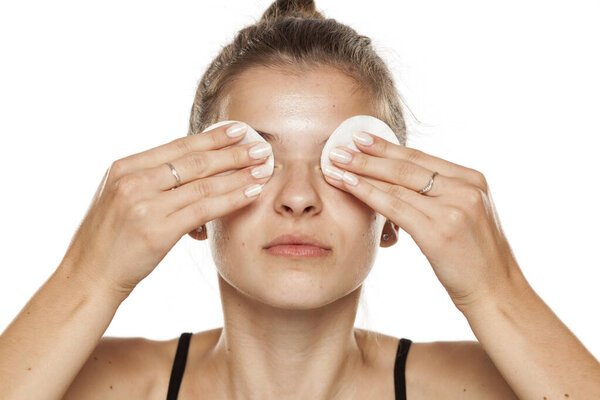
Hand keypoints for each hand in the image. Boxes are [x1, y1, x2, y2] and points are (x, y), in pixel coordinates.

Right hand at [60, 122, 272, 298]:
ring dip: (239, 174)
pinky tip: (252, 192)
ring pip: (203, 184)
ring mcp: (144, 205)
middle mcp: (133, 181)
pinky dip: (232, 199)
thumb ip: (152, 181)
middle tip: (261, 145)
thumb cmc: (109, 239)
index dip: (212, 137)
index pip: (178, 146)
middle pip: (194, 160)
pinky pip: (204, 209)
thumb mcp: (122, 198)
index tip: (238, 129)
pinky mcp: (157, 231)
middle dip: (233, 152)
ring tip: (264, 167)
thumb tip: (194, 170)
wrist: (88, 276)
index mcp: (124, 167)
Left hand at [323, 131, 522, 309]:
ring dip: (361, 171)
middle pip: (406, 166)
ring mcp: (454, 208)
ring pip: (396, 184)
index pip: (421, 158)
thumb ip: (442, 196)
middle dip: (369, 155)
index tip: (362, 139)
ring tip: (334, 163)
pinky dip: (367, 193)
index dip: (387, 147)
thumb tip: (402, 186)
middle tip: (339, 146)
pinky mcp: (439, 231)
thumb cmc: (476, 260)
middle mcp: (465, 188)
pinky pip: (394, 206)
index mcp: (472, 179)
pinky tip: (347, 185)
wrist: (497, 293)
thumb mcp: (466, 216)